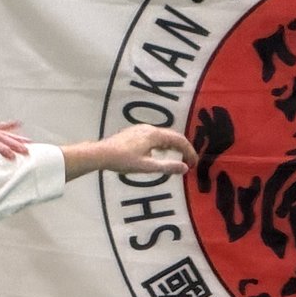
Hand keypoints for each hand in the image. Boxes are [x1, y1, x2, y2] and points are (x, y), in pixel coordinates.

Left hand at [63, 124, 193, 179]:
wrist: (101, 153)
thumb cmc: (123, 161)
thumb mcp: (147, 167)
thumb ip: (167, 167)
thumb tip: (185, 168)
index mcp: (155, 135)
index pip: (179, 140)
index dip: (189, 152)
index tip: (194, 164)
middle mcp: (150, 128)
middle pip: (172, 136)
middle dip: (183, 149)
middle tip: (188, 162)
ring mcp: (141, 129)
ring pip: (163, 136)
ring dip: (173, 146)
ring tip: (177, 158)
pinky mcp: (134, 132)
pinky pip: (154, 137)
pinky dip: (162, 145)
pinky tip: (159, 153)